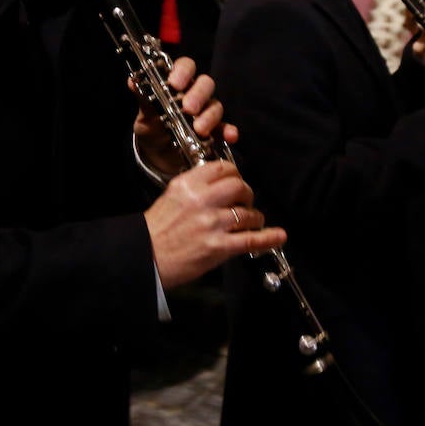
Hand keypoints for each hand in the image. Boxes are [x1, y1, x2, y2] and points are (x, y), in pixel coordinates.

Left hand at [133, 55, 232, 174]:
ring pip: (215, 105)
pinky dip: (229, 131)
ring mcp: (206, 112)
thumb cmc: (153, 126)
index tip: (174, 83)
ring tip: (199, 130)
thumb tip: (133, 81)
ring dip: (210, 116)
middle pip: (205, 84)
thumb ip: (144, 98)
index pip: (186, 67)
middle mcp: (195, 94)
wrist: (158, 154)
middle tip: (188, 108)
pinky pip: (226, 128)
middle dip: (198, 95)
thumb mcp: (145, 114)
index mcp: (178, 83)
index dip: (183, 72)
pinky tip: (230, 136)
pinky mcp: (215, 131)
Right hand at [145, 160, 286, 288]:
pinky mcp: (218, 247)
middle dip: (248, 194)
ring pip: (248, 214)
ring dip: (255, 218)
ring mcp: (211, 224)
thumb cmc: (156, 229)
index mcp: (188, 184)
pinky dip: (269, 238)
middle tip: (245, 202)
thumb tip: (222, 183)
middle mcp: (201, 200)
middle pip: (240, 186)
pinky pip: (251, 240)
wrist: (145, 257)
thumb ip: (196, 186)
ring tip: (252, 222)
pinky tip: (278, 236)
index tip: (236, 182)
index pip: (222, 168)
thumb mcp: (172, 196)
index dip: (235, 174)